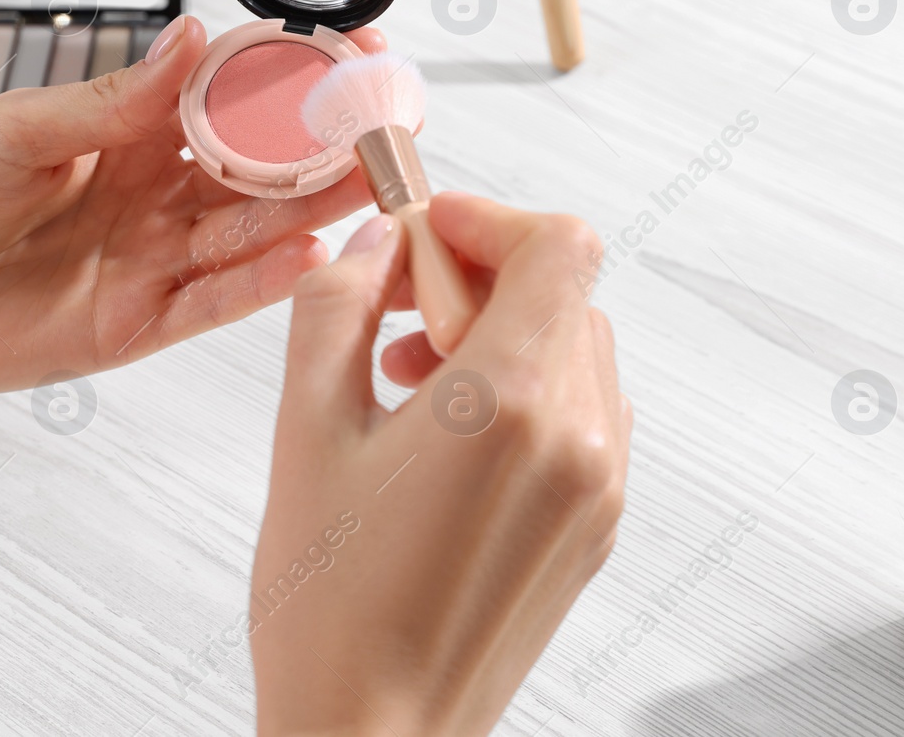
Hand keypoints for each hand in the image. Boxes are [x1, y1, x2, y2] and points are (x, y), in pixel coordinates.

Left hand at [0, 14, 385, 397]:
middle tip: (388, 120)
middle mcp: (154, 193)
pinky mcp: (137, 323)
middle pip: (257, 166)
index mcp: (129, 132)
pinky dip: (259, 282)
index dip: (288, 71)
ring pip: (248, 231)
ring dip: (311, 206)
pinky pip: (211, 301)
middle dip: (323, 143)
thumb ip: (115, 98)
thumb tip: (194, 34)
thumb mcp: (20, 128)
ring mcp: (151, 260)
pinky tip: (306, 254)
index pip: (228, 93)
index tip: (351, 46)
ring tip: (373, 178)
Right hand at [249, 193, 630, 735]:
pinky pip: (581, 413)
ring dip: (501, 334)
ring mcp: (598, 489)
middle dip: (481, 278)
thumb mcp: (305, 432)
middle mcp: (578, 442)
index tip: (426, 235)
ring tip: (413, 379)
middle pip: (565, 293)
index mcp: (510, 406)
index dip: (488, 218)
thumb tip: (373, 245)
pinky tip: (447, 433)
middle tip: (399, 312)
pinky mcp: (595, 525)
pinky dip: (524, 391)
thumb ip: (337, 309)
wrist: (375, 733)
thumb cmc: (332, 609)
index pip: (558, 246)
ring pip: (575, 349)